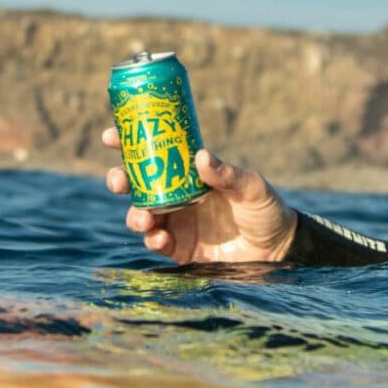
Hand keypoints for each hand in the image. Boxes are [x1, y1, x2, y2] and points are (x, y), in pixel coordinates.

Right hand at [101, 128, 296, 264]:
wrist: (278, 252)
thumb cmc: (266, 211)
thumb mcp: (252, 187)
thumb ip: (228, 174)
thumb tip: (200, 157)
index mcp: (189, 174)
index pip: (154, 154)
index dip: (128, 144)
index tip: (110, 136)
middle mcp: (177, 196)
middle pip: (137, 185)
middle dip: (120, 180)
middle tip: (118, 181)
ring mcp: (177, 223)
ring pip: (140, 215)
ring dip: (134, 215)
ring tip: (144, 217)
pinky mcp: (180, 250)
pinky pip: (157, 243)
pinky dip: (153, 240)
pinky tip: (159, 238)